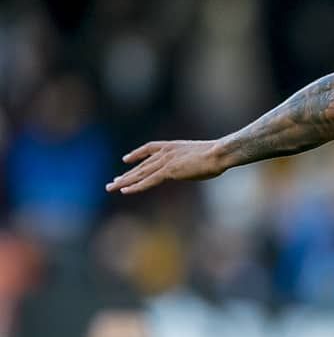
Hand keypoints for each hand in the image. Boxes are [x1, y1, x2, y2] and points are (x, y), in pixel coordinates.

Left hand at [107, 139, 229, 194]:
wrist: (220, 153)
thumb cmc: (219, 155)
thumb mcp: (203, 157)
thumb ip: (193, 162)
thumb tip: (198, 168)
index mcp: (174, 146)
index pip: (149, 148)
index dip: (136, 154)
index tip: (125, 160)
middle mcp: (166, 152)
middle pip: (141, 165)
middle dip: (125, 175)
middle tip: (112, 182)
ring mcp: (166, 161)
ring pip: (140, 173)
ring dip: (124, 181)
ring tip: (110, 187)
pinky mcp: (168, 171)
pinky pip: (148, 180)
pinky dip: (135, 186)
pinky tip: (124, 190)